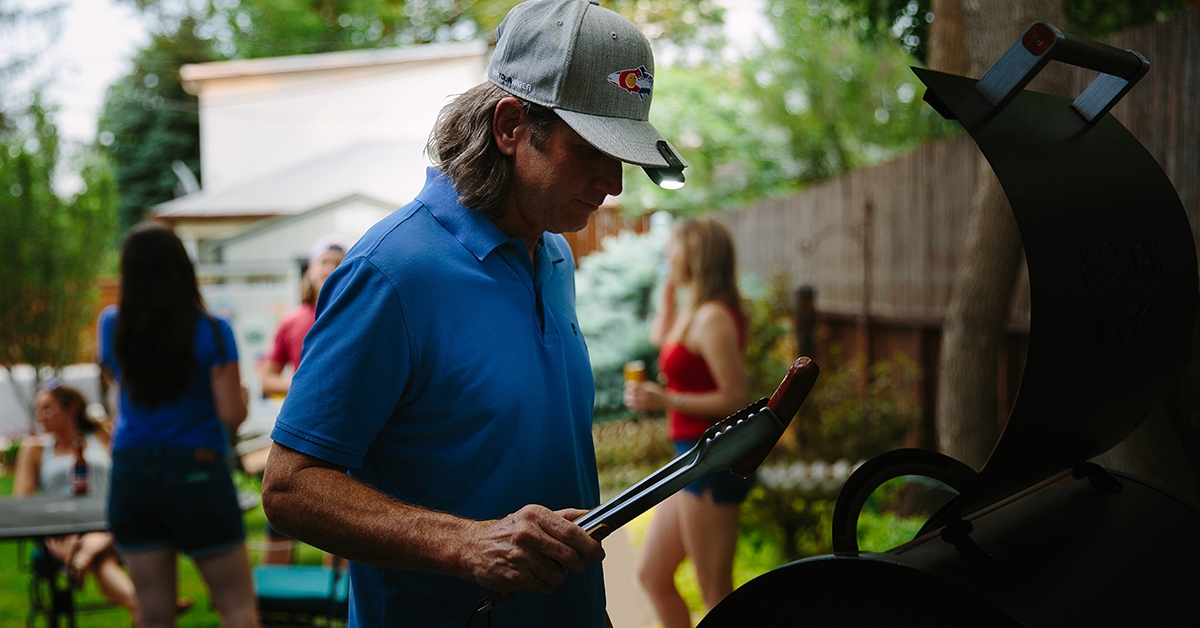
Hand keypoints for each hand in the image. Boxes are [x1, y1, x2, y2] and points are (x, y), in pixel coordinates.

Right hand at [463, 504, 604, 594]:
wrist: (470, 546)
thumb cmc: (508, 531)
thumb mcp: (533, 516)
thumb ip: (563, 517)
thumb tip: (593, 515)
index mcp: (535, 515)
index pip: (571, 531)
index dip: (589, 544)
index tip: (598, 552)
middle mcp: (527, 534)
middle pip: (568, 555)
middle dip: (580, 564)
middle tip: (579, 564)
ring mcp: (519, 556)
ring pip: (558, 575)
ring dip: (558, 575)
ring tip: (545, 567)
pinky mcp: (513, 576)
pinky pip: (544, 587)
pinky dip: (544, 585)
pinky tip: (534, 575)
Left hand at [624, 380, 666, 412]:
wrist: (666, 401)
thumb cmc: (658, 392)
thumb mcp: (652, 386)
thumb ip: (643, 385)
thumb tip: (634, 384)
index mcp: (646, 389)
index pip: (634, 386)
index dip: (629, 385)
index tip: (627, 384)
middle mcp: (645, 396)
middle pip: (632, 394)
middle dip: (627, 392)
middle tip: (626, 390)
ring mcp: (645, 403)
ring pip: (632, 401)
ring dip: (627, 399)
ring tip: (626, 397)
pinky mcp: (645, 408)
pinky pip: (635, 407)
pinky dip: (630, 405)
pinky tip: (629, 404)